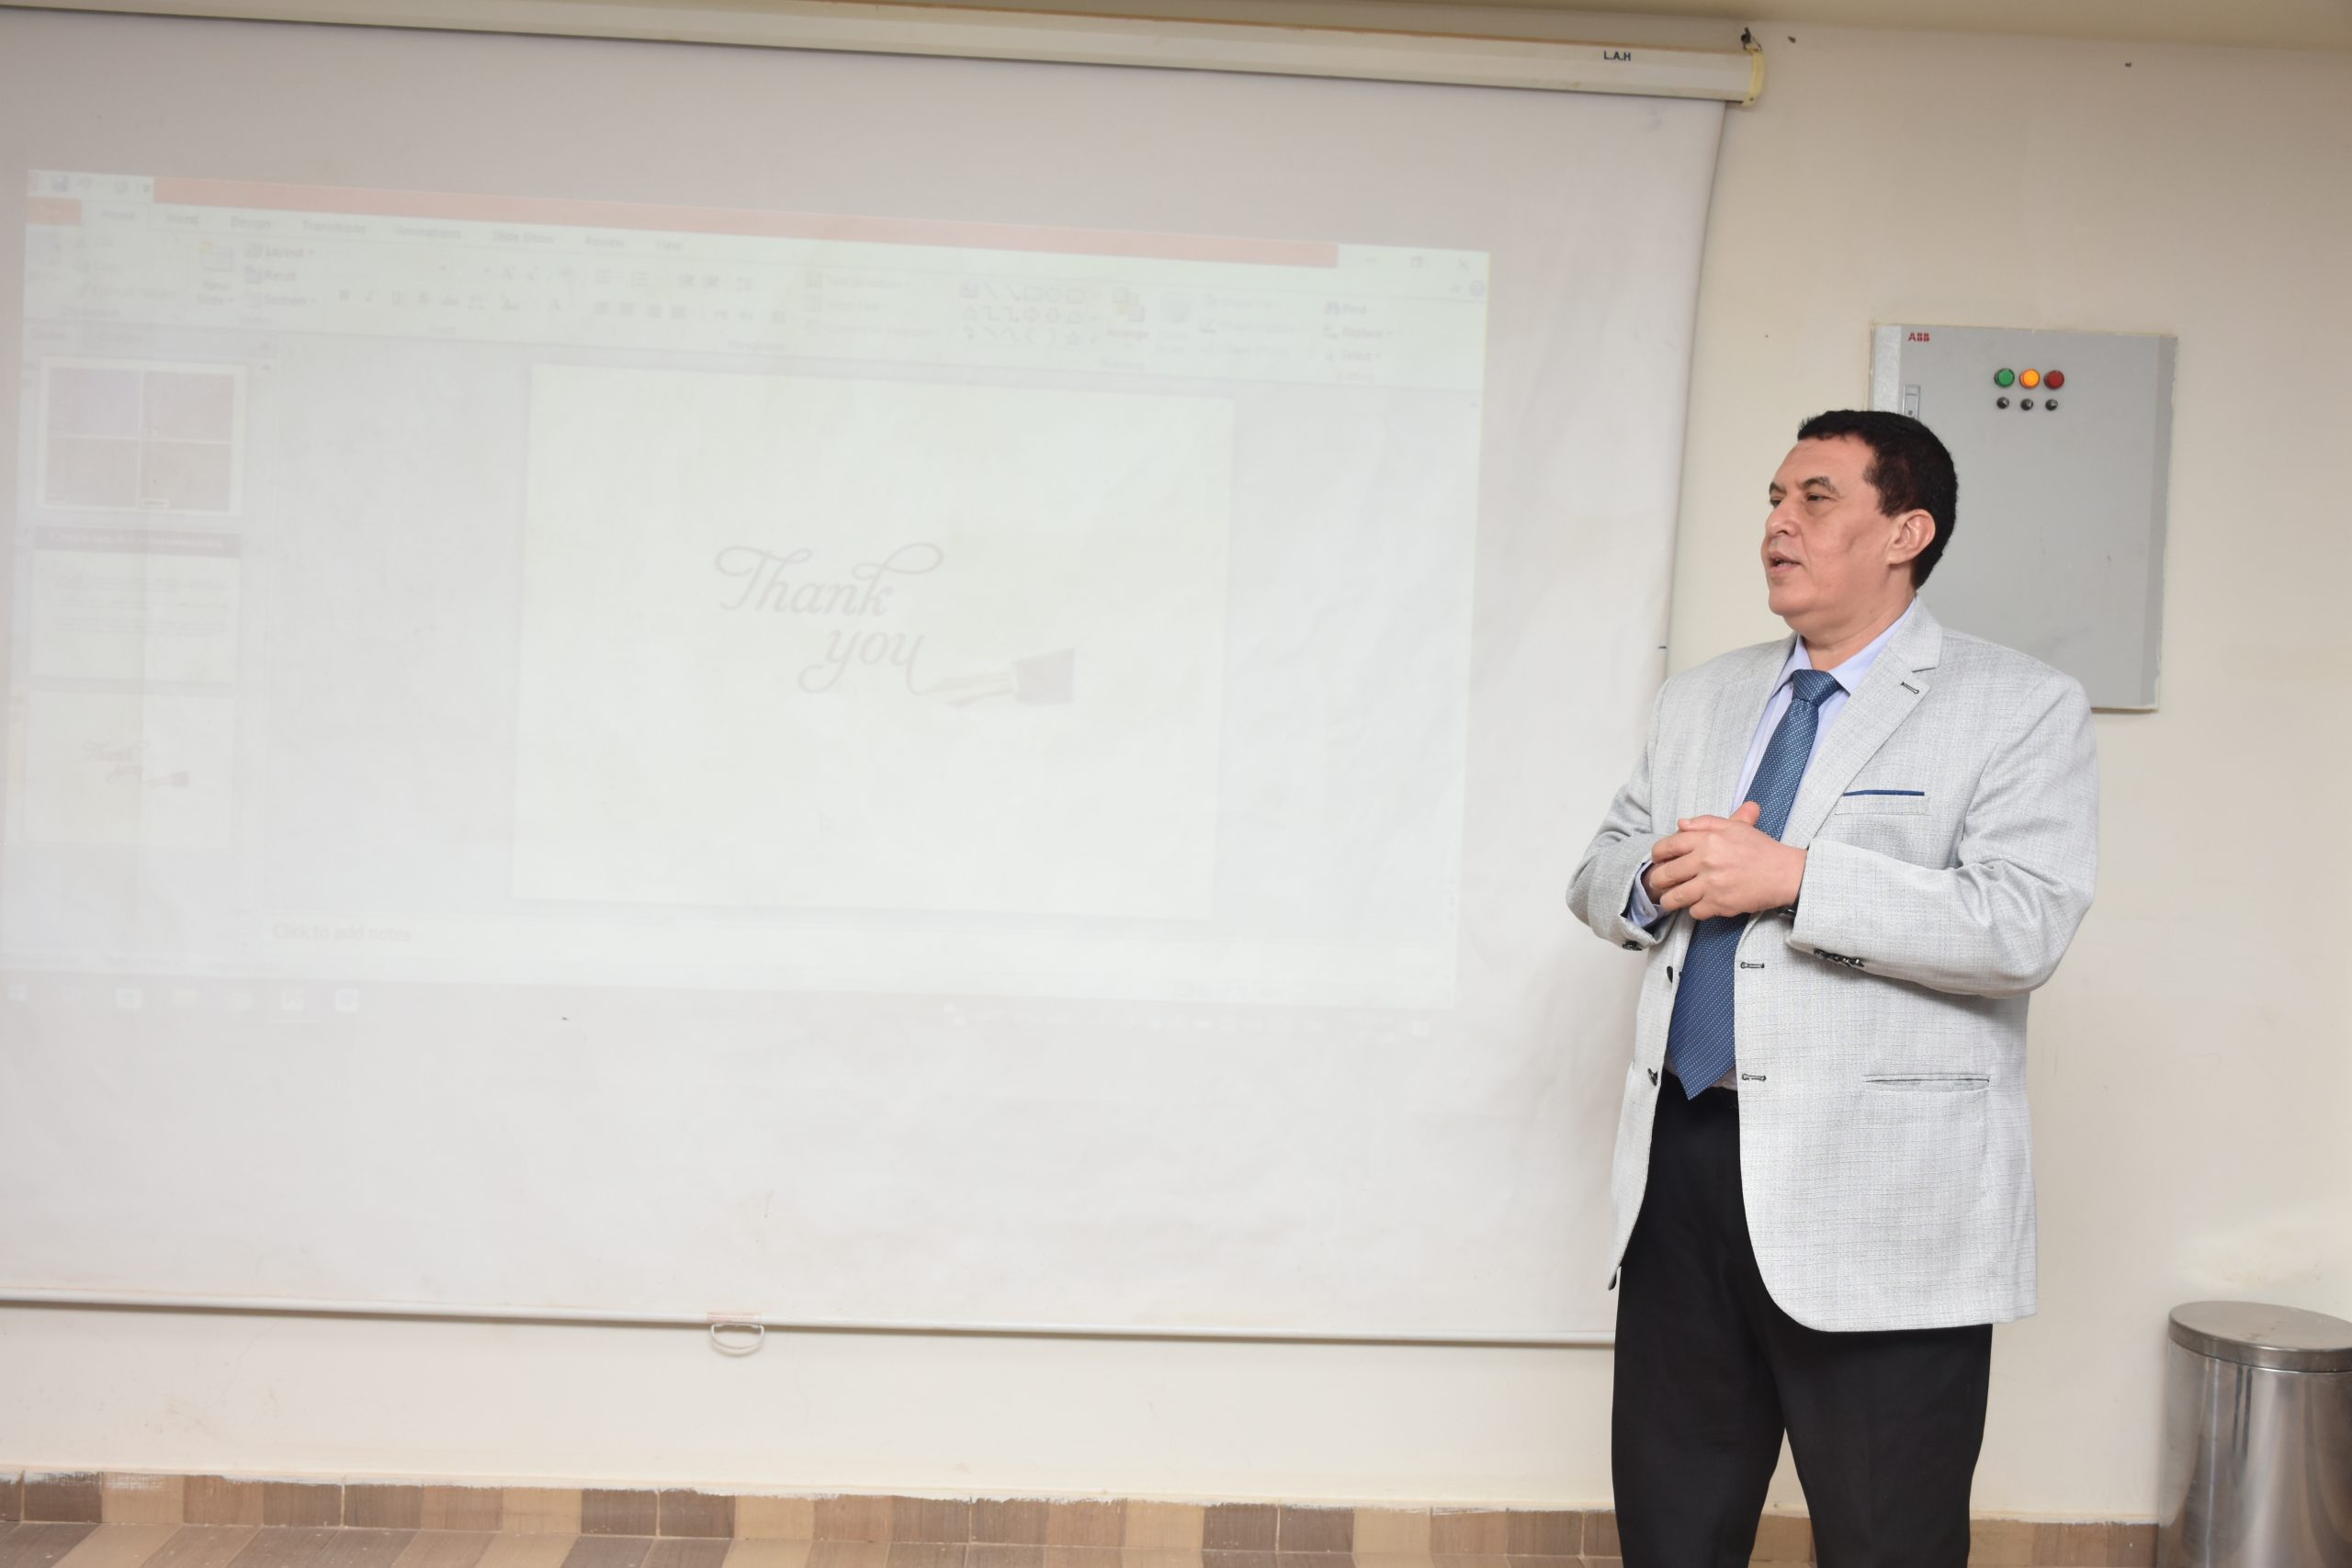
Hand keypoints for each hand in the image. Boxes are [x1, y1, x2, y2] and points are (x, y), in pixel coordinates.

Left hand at [1644, 800, 1806, 919]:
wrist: (1785, 874)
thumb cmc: (1761, 849)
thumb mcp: (1735, 827)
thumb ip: (1706, 822)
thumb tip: (1681, 824)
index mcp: (1707, 840)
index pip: (1667, 846)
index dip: (1657, 855)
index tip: (1658, 861)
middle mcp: (1705, 861)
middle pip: (1664, 875)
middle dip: (1658, 881)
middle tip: (1660, 883)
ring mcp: (1711, 885)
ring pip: (1674, 898)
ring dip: (1670, 900)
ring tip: (1672, 899)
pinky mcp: (1719, 904)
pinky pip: (1694, 912)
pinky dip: (1695, 910)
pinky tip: (1701, 904)